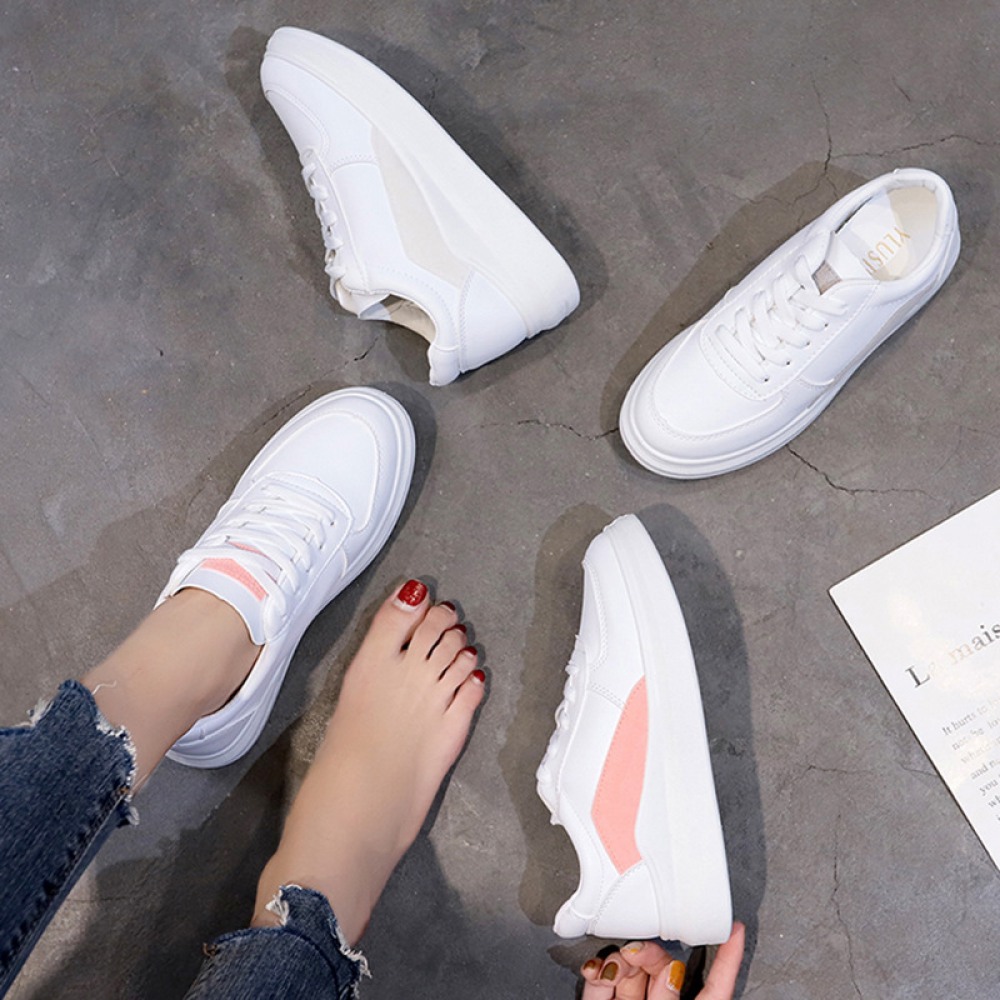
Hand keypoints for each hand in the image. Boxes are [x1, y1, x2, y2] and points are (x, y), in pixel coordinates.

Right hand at [580, 921, 744, 998]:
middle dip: (650, 953)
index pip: (715, 988)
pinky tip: (595, 968)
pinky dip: (596, 971)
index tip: (734, 929)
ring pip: (629, 971)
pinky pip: (599, 984)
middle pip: (663, 969)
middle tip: (637, 950)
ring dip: (620, 960)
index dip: (726, 958)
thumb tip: (672, 970)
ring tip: (615, 964)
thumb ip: (668, 999)